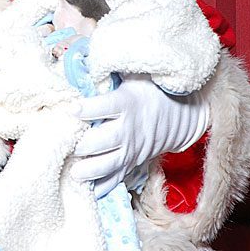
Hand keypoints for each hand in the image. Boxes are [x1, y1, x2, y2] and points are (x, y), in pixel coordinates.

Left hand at [72, 74, 209, 197]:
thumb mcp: (134, 74)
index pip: (104, 107)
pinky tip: (90, 193)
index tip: (71, 109)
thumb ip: (110, 70)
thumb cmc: (150, 89)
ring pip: (110, 163)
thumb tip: (84, 58)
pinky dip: (105, 187)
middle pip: (104, 140)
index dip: (87, 108)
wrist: (182, 113)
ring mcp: (132, 148)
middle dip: (83, 145)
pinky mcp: (134, 161)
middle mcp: (129, 128)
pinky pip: (119, 178)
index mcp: (126, 103)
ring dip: (91, 170)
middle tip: (66, 146)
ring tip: (74, 173)